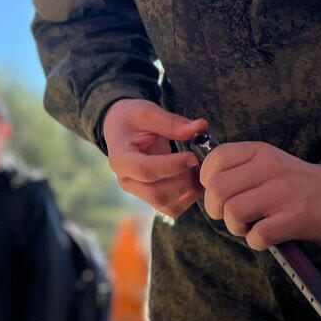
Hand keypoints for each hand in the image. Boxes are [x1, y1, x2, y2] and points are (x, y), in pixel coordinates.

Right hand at [101, 99, 207, 216]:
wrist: (121, 128)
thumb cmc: (132, 119)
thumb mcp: (148, 112)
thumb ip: (172, 122)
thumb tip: (200, 127)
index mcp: (120, 159)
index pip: (145, 170)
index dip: (172, 166)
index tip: (193, 156)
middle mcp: (126, 180)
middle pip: (157, 193)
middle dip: (183, 180)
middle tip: (199, 161)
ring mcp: (138, 191)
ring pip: (166, 204)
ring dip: (188, 190)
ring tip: (198, 169)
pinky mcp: (150, 196)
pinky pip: (172, 208)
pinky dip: (188, 197)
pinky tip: (194, 178)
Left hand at [199, 142, 320, 249]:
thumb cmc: (298, 185)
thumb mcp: (269, 163)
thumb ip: (239, 169)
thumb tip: (205, 186)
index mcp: (260, 151)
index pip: (215, 159)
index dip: (207, 180)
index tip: (219, 193)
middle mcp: (270, 167)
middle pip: (217, 189)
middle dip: (215, 209)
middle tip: (230, 216)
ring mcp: (283, 192)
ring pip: (233, 212)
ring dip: (236, 227)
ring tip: (250, 227)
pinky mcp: (295, 218)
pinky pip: (257, 235)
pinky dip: (256, 242)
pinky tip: (267, 237)